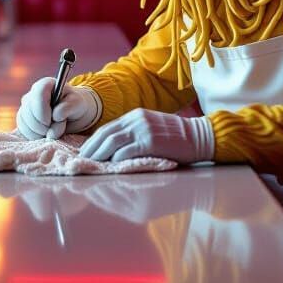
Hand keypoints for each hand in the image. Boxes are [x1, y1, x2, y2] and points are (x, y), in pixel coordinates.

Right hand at [15, 78, 100, 139]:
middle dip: (42, 125)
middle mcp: (32, 94)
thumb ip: (67, 108)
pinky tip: (46, 134)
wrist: (72, 115)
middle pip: (28, 111)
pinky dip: (35, 136)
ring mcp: (26, 107)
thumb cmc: (75, 105)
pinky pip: (23, 130)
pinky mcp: (23, 120)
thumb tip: (55, 116)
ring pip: (24, 122)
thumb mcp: (77, 104)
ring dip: (39, 132)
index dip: (43, 110)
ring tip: (54, 130)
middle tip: (57, 127)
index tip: (52, 120)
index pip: (38, 94)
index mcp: (46, 85)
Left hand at [78, 109, 213, 164]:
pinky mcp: (150, 142)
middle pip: (106, 134)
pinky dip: (116, 160)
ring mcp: (143, 130)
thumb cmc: (176, 137)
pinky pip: (127, 151)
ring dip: (99, 155)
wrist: (199, 137)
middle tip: (82, 161)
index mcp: (136, 116)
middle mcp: (137, 120)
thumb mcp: (152, 127)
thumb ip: (134, 134)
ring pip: (112, 142)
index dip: (93, 141)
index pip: (107, 128)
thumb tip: (113, 149)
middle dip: (91, 149)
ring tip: (91, 166)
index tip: (85, 152)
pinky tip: (110, 167)